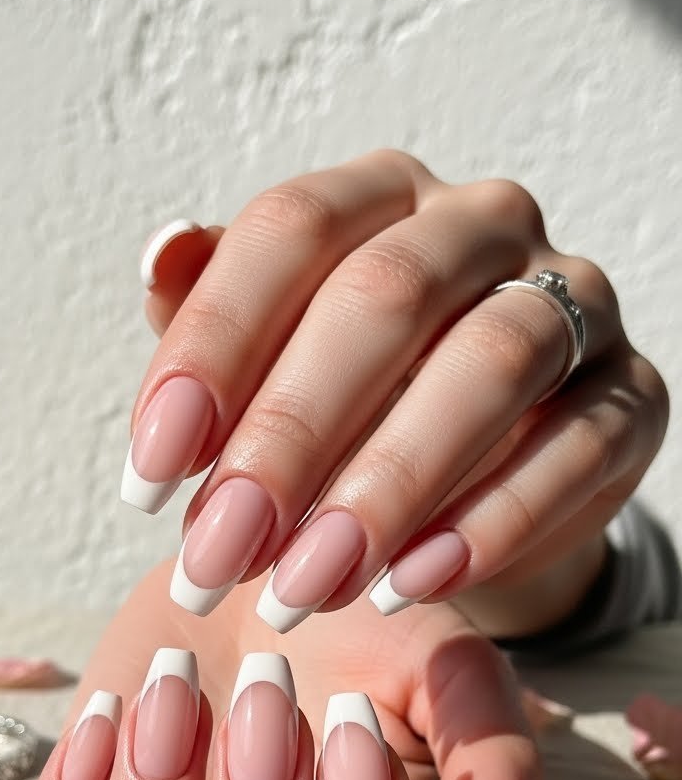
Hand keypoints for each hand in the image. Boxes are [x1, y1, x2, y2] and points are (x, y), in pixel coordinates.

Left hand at [122, 151, 666, 633]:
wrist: (476, 479)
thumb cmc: (355, 410)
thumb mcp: (269, 360)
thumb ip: (212, 313)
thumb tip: (162, 253)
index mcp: (381, 196)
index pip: (292, 231)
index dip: (213, 349)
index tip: (149, 475)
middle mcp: (481, 226)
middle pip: (388, 297)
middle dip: (290, 437)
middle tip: (222, 552)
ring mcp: (574, 303)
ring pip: (492, 364)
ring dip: (390, 485)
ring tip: (310, 584)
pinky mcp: (631, 396)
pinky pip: (574, 447)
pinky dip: (491, 522)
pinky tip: (413, 584)